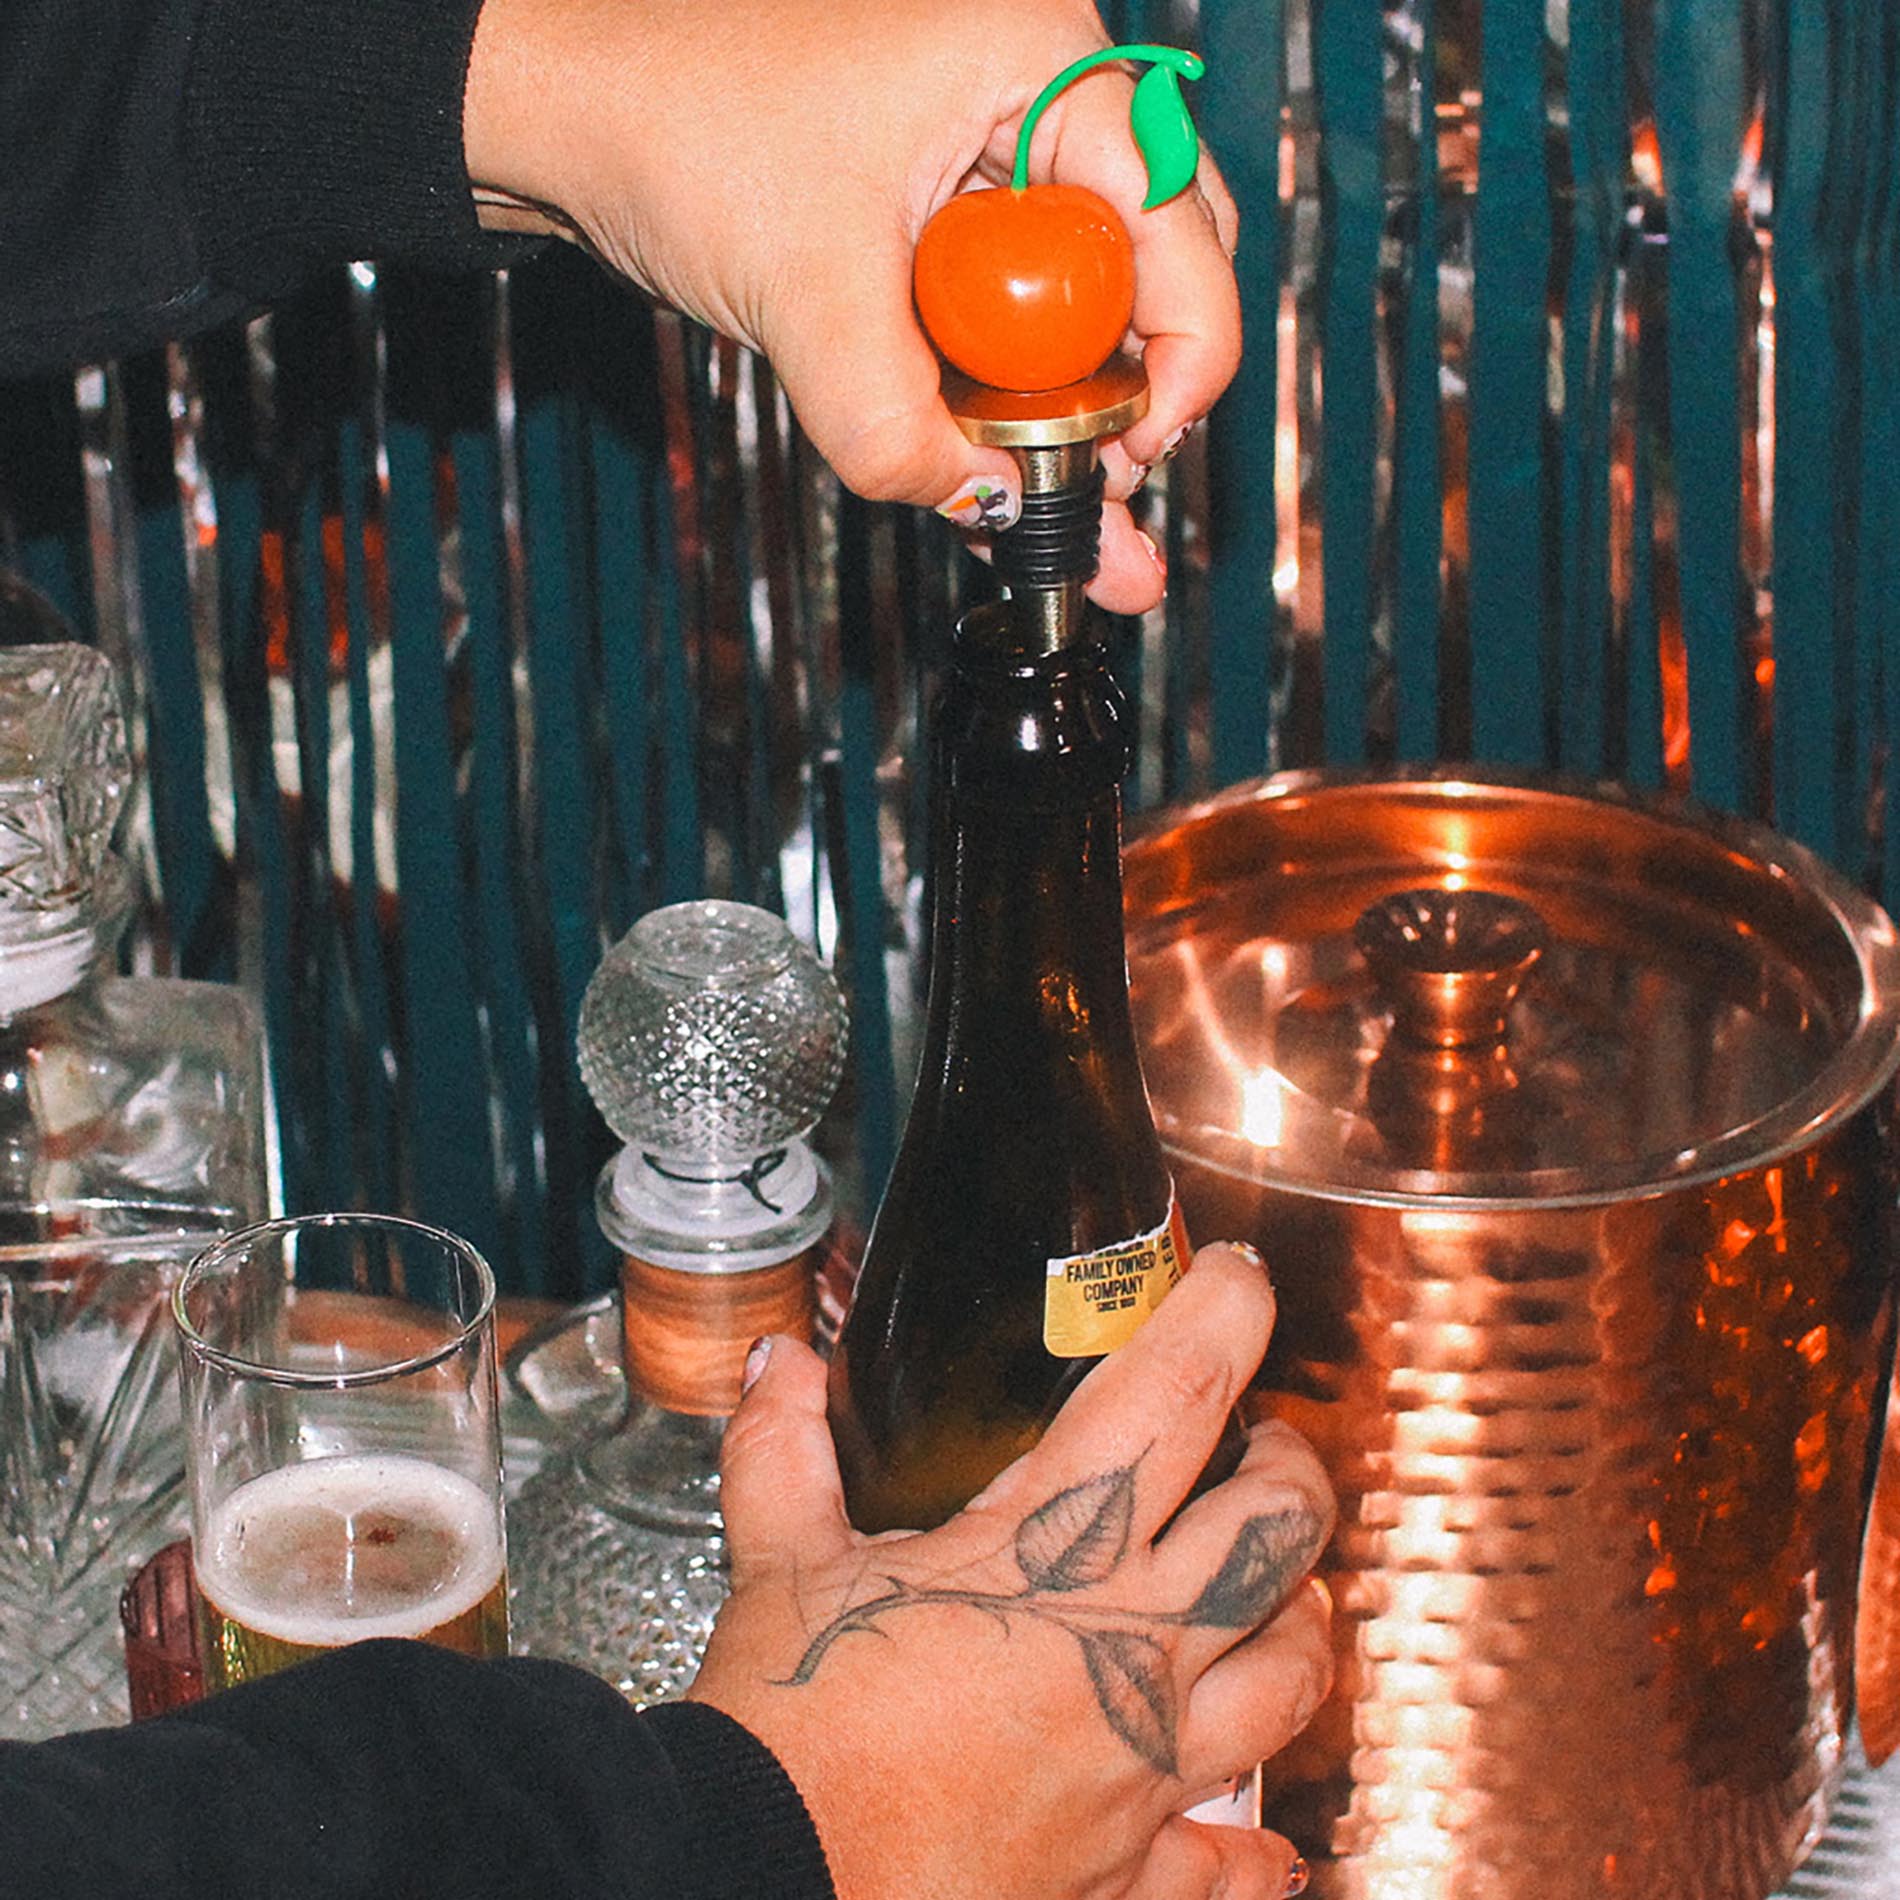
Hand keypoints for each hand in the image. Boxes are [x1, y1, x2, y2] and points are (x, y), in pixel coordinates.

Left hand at [462, 0, 1239, 614]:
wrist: (563, 118)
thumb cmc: (672, 127)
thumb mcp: (806, 295)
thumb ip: (901, 425)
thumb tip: (987, 508)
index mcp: (1037, 62)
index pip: (1179, 223)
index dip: (1180, 357)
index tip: (1135, 454)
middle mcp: (1032, 103)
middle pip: (1146, 271)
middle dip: (1128, 397)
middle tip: (1102, 493)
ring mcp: (986, 166)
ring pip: (1076, 314)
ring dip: (1070, 428)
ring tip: (1084, 540)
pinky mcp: (937, 228)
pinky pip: (1001, 330)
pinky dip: (1002, 412)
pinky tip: (1010, 496)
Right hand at [689, 1244, 1333, 1899]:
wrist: (774, 1886)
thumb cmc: (788, 1733)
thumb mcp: (779, 1565)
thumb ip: (784, 1452)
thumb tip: (777, 1367)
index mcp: (1050, 1547)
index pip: (1178, 1389)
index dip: (1227, 1310)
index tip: (1240, 1275)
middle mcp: (1126, 1645)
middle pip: (1277, 1525)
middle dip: (1291, 1468)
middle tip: (1265, 1446)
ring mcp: (1146, 1763)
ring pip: (1293, 1673)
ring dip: (1300, 1618)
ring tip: (1282, 1592)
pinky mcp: (1134, 1870)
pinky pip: (1233, 1859)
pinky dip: (1254, 1843)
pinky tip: (1267, 1838)